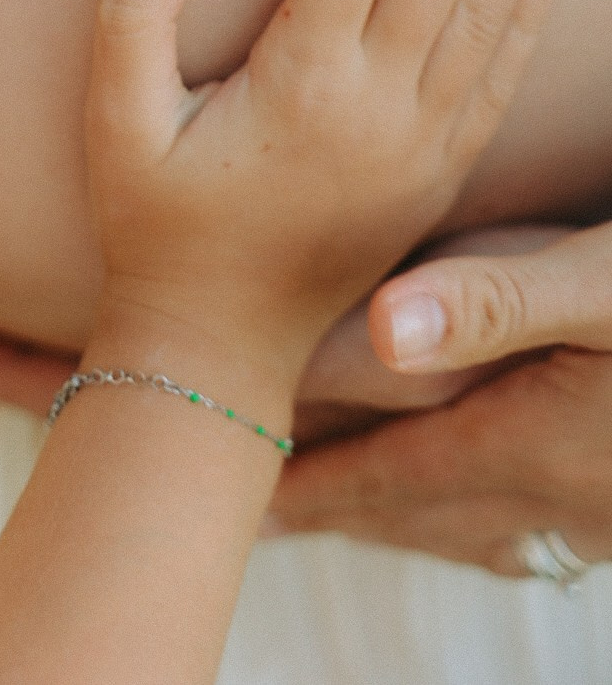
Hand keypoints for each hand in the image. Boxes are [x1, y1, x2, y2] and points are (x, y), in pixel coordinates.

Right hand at [84, 0, 559, 387]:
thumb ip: (130, 17)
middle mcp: (379, 107)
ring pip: (483, 10)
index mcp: (303, 85)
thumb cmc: (153, 230)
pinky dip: (525, 13)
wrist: (218, 347)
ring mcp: (420, 143)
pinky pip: (497, 77)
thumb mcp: (116, 127)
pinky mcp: (437, 172)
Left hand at [257, 214, 611, 573]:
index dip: (315, 481)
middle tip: (265, 513)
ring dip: (406, 526)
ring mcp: (607, 510)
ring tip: (351, 519)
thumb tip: (383, 328)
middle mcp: (562, 492)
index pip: (392, 469)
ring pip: (479, 534)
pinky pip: (540, 539)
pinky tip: (491, 527)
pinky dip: (486, 535)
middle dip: (339, 507)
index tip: (246, 492)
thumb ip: (496, 301)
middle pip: (421, 510)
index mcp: (530, 438)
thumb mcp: (600, 282)